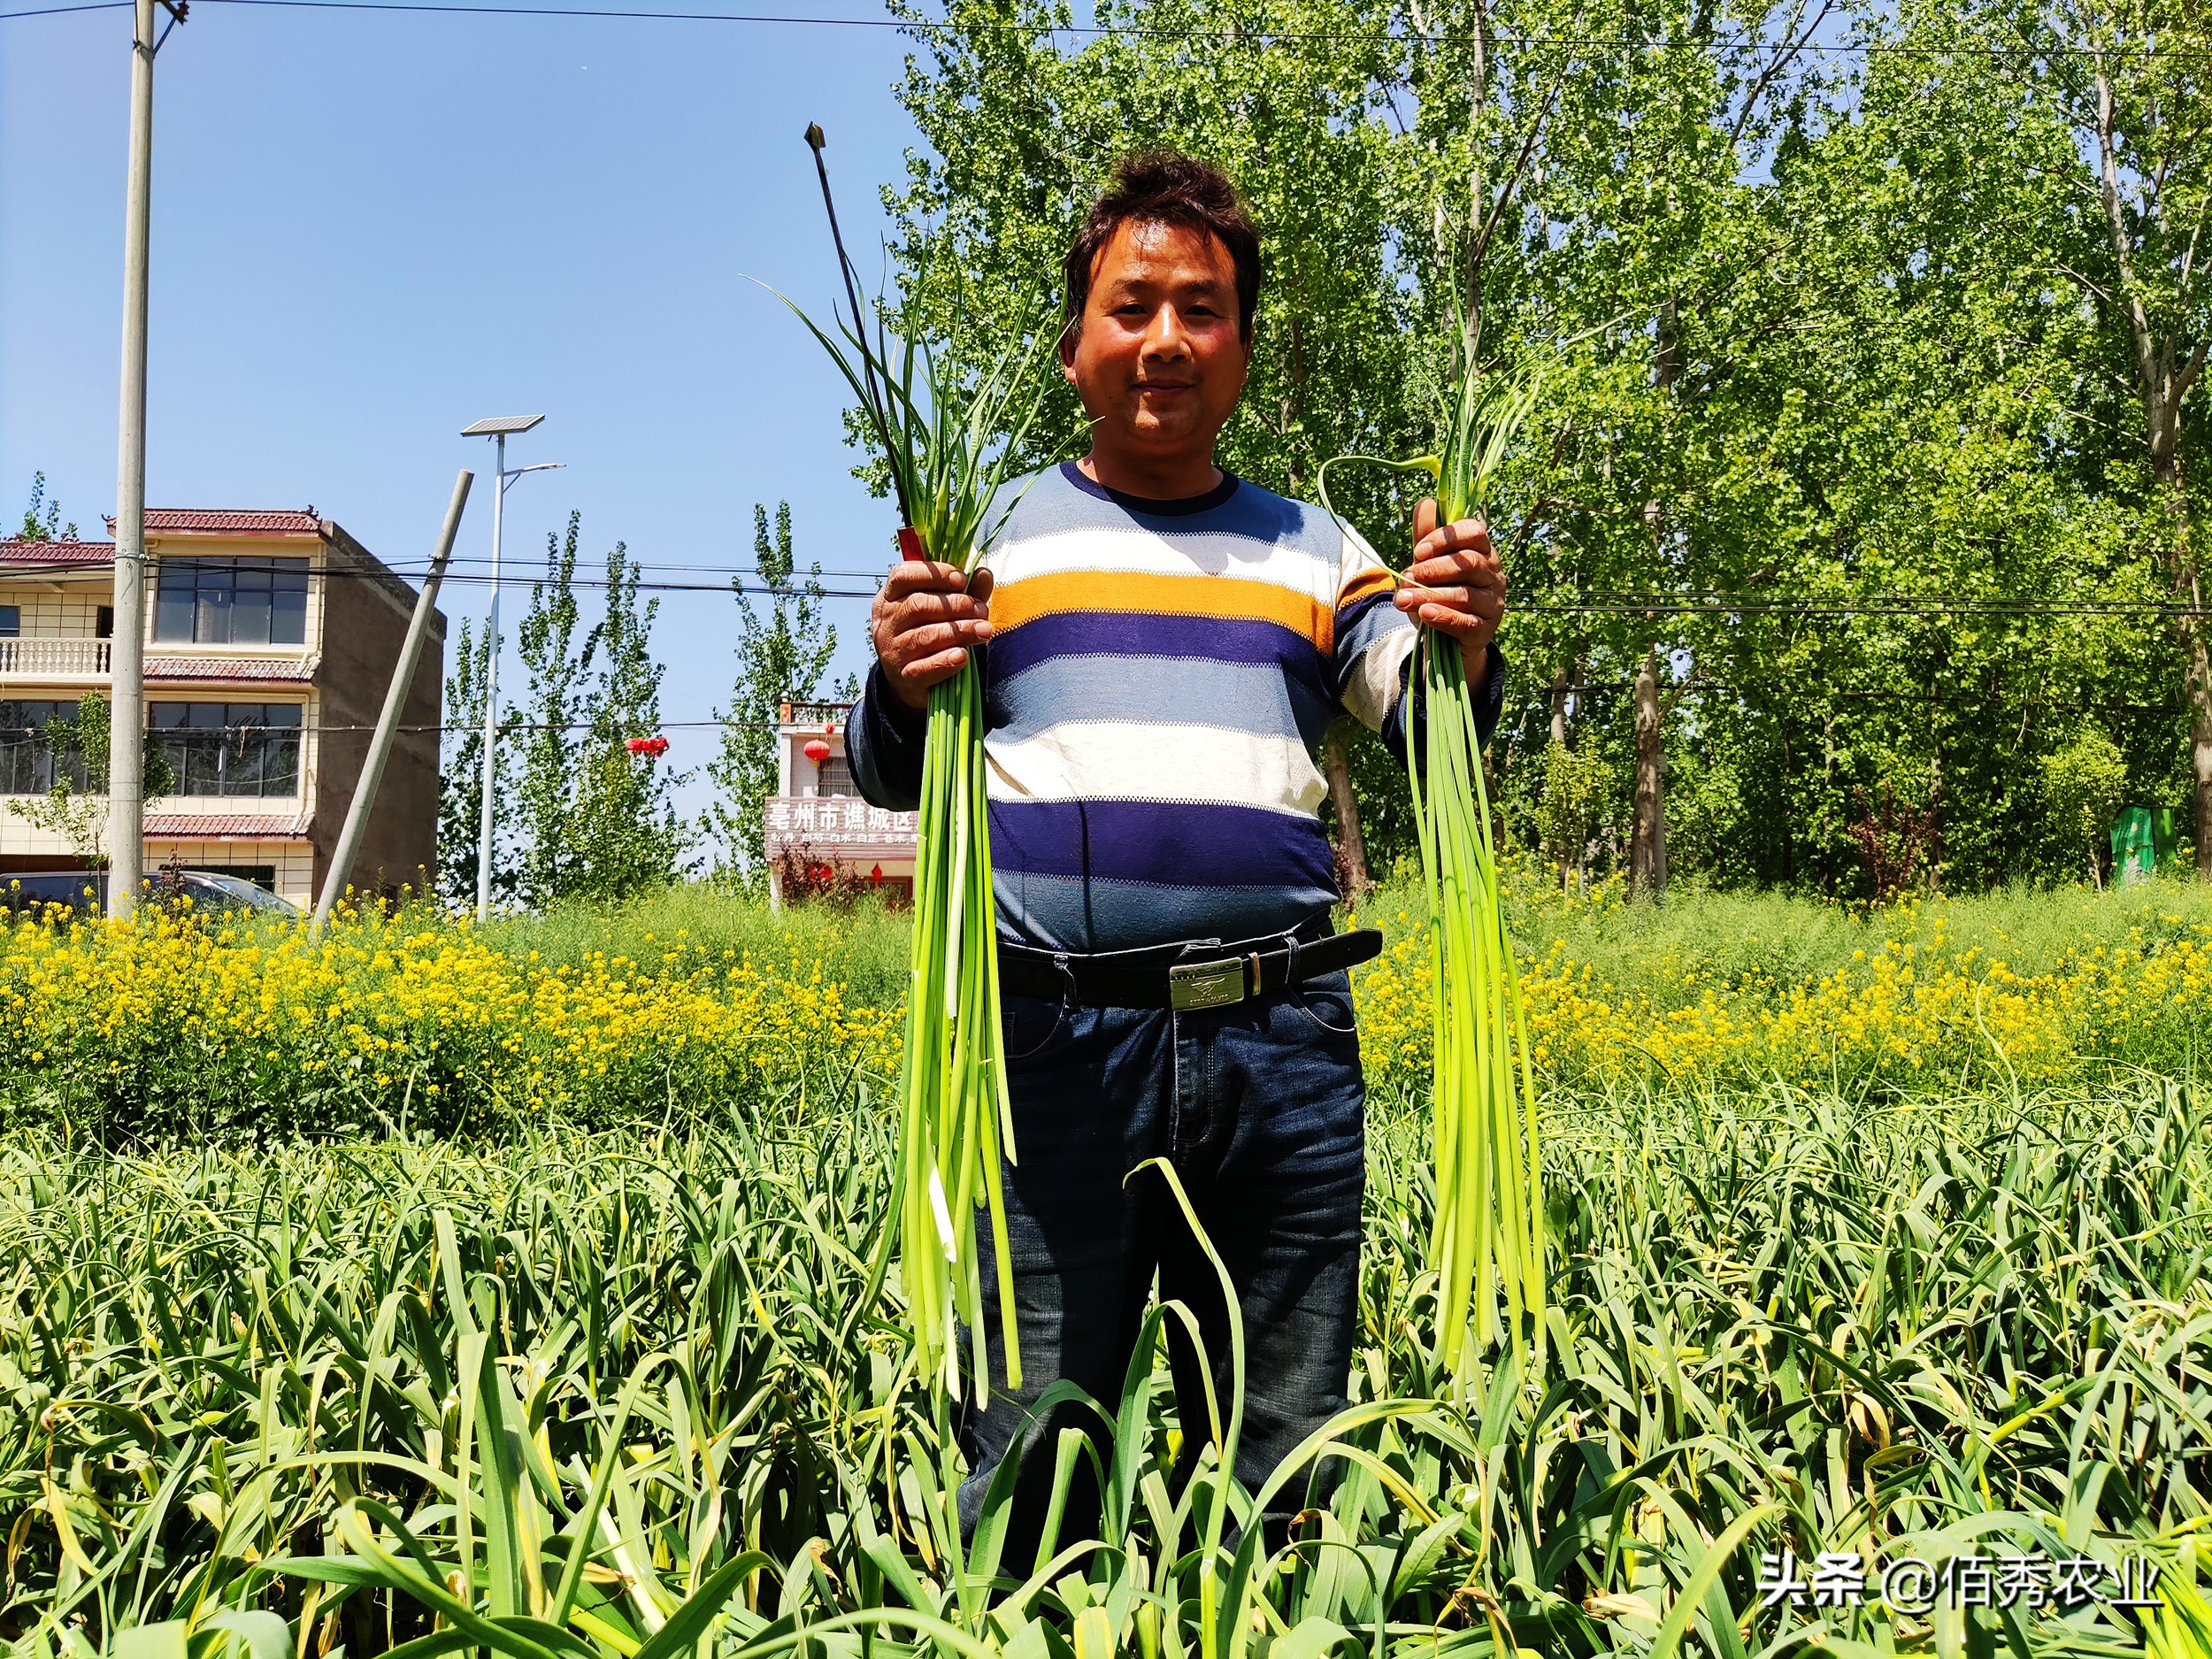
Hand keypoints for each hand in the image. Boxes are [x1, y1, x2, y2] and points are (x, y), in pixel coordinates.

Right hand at [871, 557, 994, 711]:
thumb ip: (964, 592)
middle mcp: (887, 622)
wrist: (911, 679)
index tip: (962, 579)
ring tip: (984, 631)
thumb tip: (984, 573)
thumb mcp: (944, 610)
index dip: (934, 574)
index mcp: (890, 597)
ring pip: (923, 636)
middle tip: (982, 610)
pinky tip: (963, 656)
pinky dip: (945, 661)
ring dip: (959, 631)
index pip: (903, 575)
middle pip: (917, 605)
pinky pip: (923, 668)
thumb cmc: (930, 634)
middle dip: (955, 605)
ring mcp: (892, 651)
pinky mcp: (903, 677)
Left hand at [1396, 498, 1505, 679]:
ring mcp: (1493, 603)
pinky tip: (1425, 613)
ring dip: (1430, 595)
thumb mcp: (1428, 564)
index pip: (1474, 533)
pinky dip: (1444, 617)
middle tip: (1407, 577)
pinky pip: (1466, 622)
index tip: (1418, 552)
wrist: (1445, 638)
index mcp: (1482, 551)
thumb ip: (1426, 537)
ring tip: (1403, 600)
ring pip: (1465, 595)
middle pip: (1469, 564)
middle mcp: (1493, 574)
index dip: (1445, 539)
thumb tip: (1425, 503)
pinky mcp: (1485, 630)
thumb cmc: (1439, 592)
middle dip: (1433, 569)